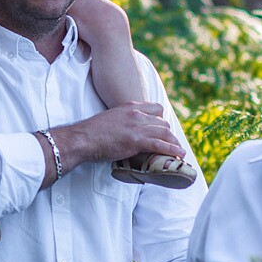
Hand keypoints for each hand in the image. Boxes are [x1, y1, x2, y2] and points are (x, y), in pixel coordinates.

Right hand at [52, 102, 184, 166]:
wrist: (82, 139)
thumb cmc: (91, 132)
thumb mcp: (110, 118)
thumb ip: (122, 120)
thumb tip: (127, 130)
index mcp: (130, 106)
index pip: (156, 108)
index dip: (161, 119)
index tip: (162, 129)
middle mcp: (136, 114)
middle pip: (162, 122)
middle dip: (168, 134)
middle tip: (170, 144)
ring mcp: (137, 127)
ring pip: (164, 133)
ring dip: (173, 143)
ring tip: (179, 152)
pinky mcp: (136, 141)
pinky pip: (160, 145)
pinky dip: (172, 150)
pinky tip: (179, 155)